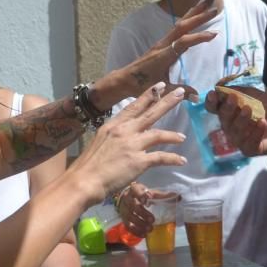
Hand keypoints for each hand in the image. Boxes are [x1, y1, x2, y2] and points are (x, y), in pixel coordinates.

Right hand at [71, 83, 186, 202]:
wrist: (83, 181)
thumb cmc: (88, 165)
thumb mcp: (100, 141)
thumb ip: (114, 135)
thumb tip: (124, 135)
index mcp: (113, 125)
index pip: (134, 106)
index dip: (148, 95)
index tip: (159, 85)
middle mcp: (124, 131)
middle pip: (149, 113)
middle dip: (166, 102)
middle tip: (179, 92)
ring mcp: (132, 145)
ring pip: (158, 134)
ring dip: (172, 135)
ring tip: (183, 136)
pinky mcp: (138, 161)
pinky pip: (161, 157)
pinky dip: (173, 158)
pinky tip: (181, 160)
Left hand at [116, 0, 218, 98]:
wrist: (125, 79)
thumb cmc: (141, 84)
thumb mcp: (162, 90)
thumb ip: (179, 92)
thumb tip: (198, 96)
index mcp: (164, 55)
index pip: (183, 42)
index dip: (198, 38)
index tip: (214, 34)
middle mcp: (163, 45)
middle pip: (182, 27)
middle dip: (198, 17)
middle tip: (214, 9)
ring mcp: (162, 43)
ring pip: (179, 25)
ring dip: (192, 14)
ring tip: (204, 3)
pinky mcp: (161, 44)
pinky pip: (176, 28)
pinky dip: (186, 20)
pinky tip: (192, 17)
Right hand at [116, 182, 158, 235]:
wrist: (126, 199)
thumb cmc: (141, 195)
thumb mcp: (150, 192)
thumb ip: (162, 195)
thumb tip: (178, 197)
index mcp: (134, 190)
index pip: (135, 190)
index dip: (141, 194)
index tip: (149, 197)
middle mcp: (127, 199)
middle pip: (133, 206)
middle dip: (143, 213)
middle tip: (152, 219)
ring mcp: (124, 210)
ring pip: (130, 217)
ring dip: (140, 224)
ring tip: (150, 228)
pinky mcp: (124, 219)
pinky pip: (128, 226)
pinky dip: (136, 231)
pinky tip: (144, 234)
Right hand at [205, 87, 266, 155]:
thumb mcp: (255, 95)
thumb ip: (240, 90)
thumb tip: (222, 85)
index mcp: (229, 112)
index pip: (213, 108)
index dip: (211, 101)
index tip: (214, 93)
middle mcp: (230, 127)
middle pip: (223, 119)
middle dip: (227, 108)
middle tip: (233, 98)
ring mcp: (239, 140)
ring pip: (235, 131)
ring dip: (241, 119)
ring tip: (249, 110)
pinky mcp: (251, 149)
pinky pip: (250, 143)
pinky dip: (256, 132)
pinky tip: (263, 122)